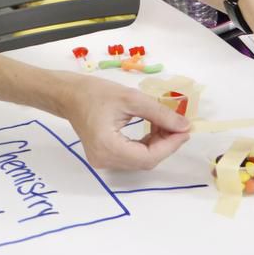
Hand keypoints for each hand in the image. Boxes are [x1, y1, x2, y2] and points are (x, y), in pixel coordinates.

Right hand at [57, 74, 189, 169]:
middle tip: (178, 125)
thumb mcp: (131, 98)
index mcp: (107, 147)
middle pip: (145, 160)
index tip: (185, 130)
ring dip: (157, 144)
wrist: (68, 95)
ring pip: (140, 160)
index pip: (148, 156)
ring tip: (165, 124)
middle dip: (166, 144)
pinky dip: (146, 145)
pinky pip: (131, 156)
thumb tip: (184, 126)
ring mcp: (103, 162)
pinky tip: (152, 129)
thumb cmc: (94, 92)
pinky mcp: (104, 157)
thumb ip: (160, 113)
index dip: (170, 145)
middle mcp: (104, 161)